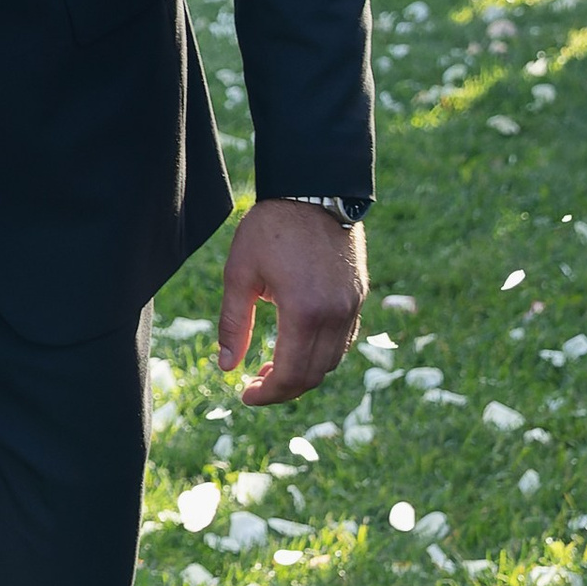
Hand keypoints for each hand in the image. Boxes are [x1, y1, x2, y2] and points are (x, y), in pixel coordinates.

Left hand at [218, 200, 364, 405]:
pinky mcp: (359, 296)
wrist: (314, 189)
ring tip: (272, 366)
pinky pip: (344, 341)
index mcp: (304, 311)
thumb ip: (233, 324)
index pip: (291, 374)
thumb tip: (227, 367)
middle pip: (314, 375)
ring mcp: (353, 306)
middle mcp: (336, 314)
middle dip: (283, 388)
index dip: (267, 393)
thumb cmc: (270, 228)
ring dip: (303, 373)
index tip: (245, 395)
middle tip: (254, 384)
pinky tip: (297, 345)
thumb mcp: (239, 273)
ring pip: (332, 361)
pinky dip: (321, 354)